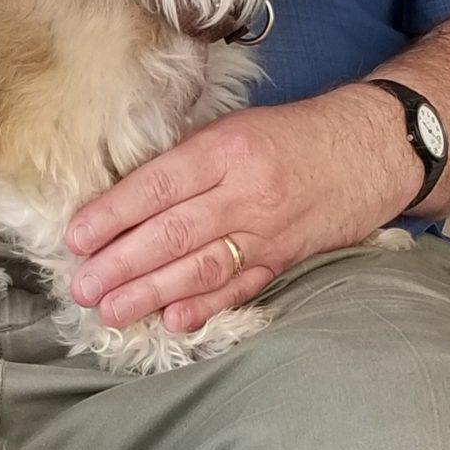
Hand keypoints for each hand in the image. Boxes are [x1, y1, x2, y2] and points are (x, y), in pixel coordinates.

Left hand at [63, 88, 414, 333]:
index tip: (77, 238)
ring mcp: (268, 231)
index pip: (158, 186)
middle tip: (82, 286)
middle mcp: (246, 192)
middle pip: (173, 233)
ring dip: (151, 293)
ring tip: (110, 312)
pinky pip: (242, 287)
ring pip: (201, 267)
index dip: (114, 215)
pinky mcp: (287, 259)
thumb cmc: (292, 134)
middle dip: (121, 264)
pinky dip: (206, 307)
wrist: (373, 148)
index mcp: (226, 150)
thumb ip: (186, 160)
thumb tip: (122, 195)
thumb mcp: (235, 128)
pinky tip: (174, 321)